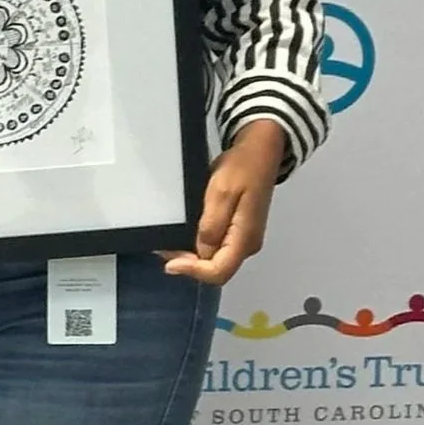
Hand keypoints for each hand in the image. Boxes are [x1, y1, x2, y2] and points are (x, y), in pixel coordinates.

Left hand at [160, 120, 285, 286]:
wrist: (259, 152)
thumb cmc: (240, 169)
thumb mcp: (221, 193)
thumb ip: (211, 226)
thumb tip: (201, 253)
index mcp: (245, 239)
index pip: (219, 272)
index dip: (193, 272)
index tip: (170, 263)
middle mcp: (246, 245)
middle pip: (216, 269)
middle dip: (189, 265)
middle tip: (164, 250)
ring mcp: (243, 239)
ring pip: (214, 260)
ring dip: (191, 256)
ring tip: (168, 243)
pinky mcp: (238, 231)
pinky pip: (216, 247)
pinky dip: (198, 246)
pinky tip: (183, 235)